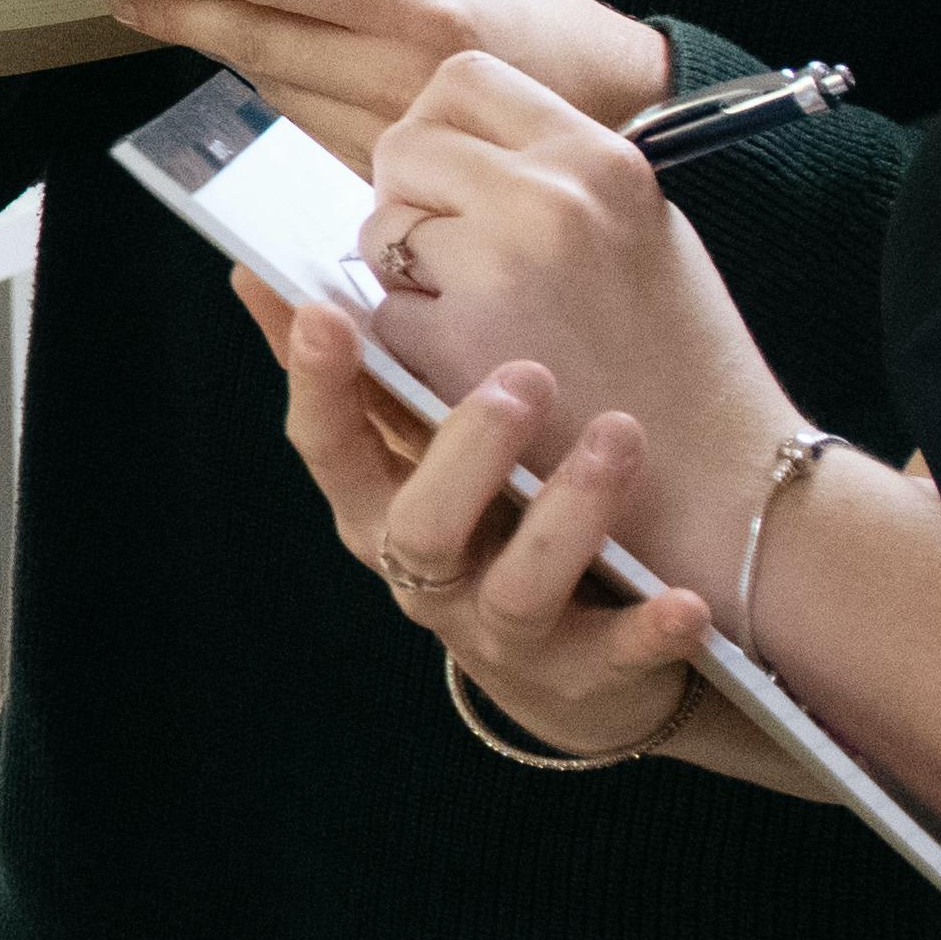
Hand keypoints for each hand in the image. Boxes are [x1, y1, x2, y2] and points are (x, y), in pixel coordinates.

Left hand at [97, 0, 673, 167]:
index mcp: (421, 11)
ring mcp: (392, 139)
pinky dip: (275, 84)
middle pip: (258, 40)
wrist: (620, 111)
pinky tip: (255, 55)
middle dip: (177, 8)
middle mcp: (402, 81)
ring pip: (273, 86)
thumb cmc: (536, 21)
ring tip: (169, 6)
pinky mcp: (388, 179)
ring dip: (221, 46)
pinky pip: (305, 122)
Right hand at [242, 270, 718, 763]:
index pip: (327, 445)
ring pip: (519, 588)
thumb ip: (353, 366)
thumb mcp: (409, 445)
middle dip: (466, 454)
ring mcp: (499, 630)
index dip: (317, 384)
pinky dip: (646, 632)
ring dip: (569, 515)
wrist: (562, 659)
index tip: (327, 312)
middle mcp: (426, 574)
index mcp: (378, 504)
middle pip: (419, 527)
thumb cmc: (482, 515)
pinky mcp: (578, 672)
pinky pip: (611, 658)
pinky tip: (683, 600)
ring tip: (620, 435)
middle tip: (524, 376)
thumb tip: (256, 267)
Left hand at [354, 53, 798, 590]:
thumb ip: (548, 174)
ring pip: (380, 229)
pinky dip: (412, 346)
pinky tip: (479, 371)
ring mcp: (498, 270)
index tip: (455, 174)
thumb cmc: (679, 354)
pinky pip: (384, 316)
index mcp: (598, 156)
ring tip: (485, 316)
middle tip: (455, 254)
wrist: (721, 476)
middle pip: (404, 144)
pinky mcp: (457, 348)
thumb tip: (445, 142)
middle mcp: (548, 198)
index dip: (441, 124)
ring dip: (405, 272)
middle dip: (409, 197)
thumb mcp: (637, 224)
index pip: (464, 76)